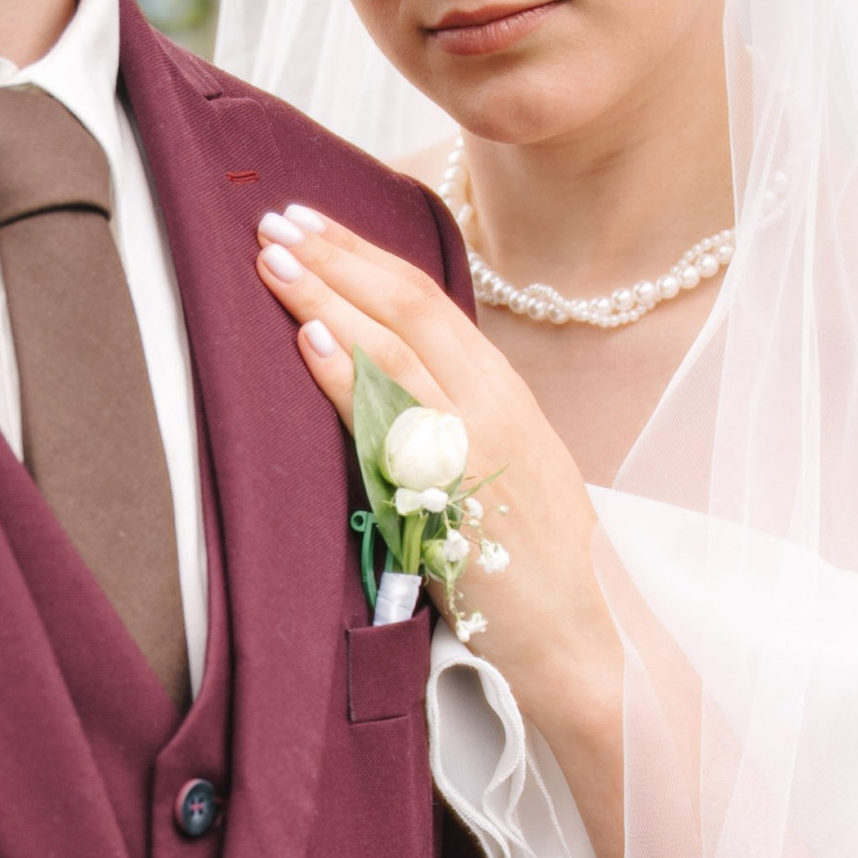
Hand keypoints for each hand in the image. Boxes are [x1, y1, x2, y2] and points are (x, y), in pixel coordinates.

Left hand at [255, 204, 627, 835]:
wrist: (585, 639)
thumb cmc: (531, 567)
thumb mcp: (498, 472)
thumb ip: (448, 423)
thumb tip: (379, 386)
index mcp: (502, 391)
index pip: (427, 300)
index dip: (363, 255)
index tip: (310, 223)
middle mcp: (495, 402)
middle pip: (408, 306)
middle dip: (336, 256)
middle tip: (272, 218)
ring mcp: (479, 443)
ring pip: (397, 348)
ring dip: (328, 296)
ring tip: (271, 259)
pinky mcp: (459, 492)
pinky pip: (393, 421)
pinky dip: (349, 375)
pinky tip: (310, 340)